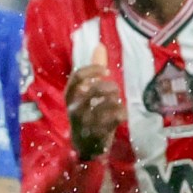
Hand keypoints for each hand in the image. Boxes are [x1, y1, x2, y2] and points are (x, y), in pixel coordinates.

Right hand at [67, 45, 124, 160]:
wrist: (85, 147)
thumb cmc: (88, 114)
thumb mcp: (87, 92)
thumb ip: (94, 70)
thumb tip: (99, 45)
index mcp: (70, 96)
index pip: (77, 77)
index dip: (92, 70)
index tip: (106, 70)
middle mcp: (74, 108)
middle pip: (93, 90)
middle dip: (109, 87)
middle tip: (115, 89)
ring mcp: (85, 123)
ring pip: (104, 105)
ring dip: (116, 101)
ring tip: (117, 102)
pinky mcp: (97, 135)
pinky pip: (114, 118)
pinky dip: (122, 113)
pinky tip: (122, 113)